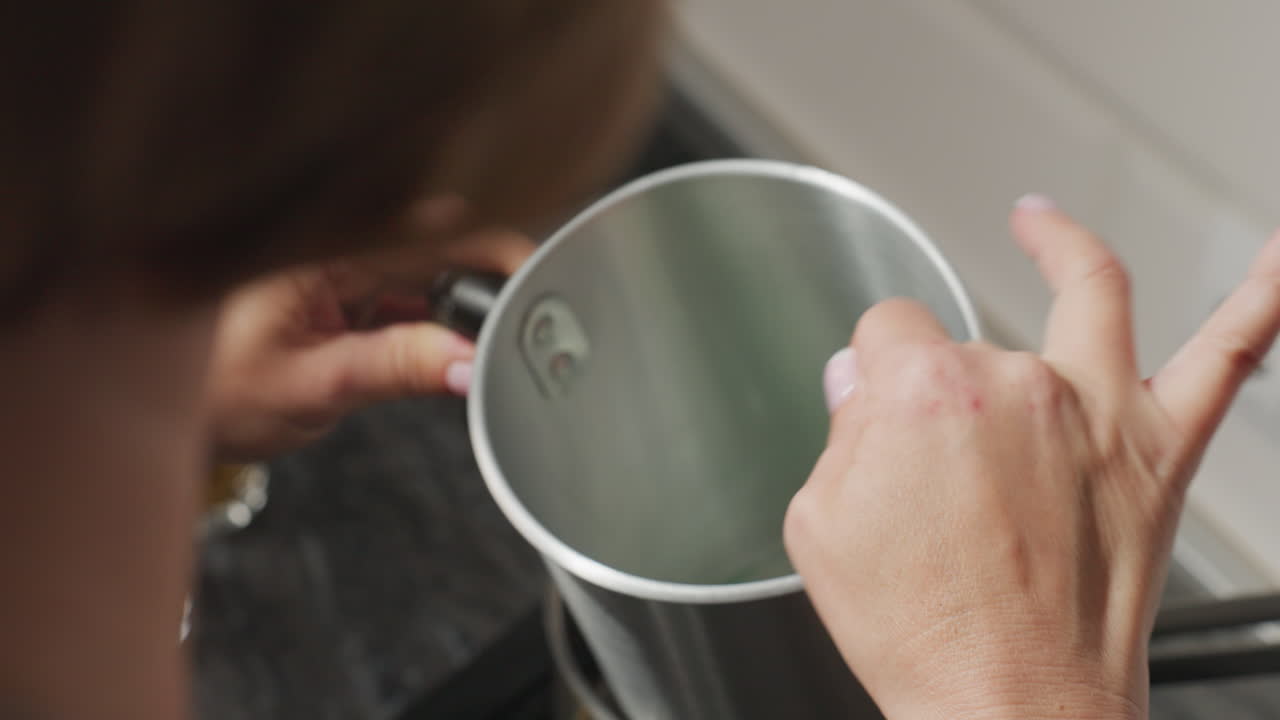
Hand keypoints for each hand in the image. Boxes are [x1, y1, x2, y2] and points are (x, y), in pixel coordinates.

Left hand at [206, 217, 532, 460]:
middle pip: (449, 242)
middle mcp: (343, 243)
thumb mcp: (313, 386)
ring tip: (495, 346)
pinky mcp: (356, 290)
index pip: (437, 229)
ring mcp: (351, 265)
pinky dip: (446, 321)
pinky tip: (456, 353)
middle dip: (496, 282)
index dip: (498, 251)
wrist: (173, 408)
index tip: (539, 285)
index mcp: (329, 245)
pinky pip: (420, 291)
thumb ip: (395, 369)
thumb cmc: (215, 391)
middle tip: (532, 329)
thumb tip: (470, 365)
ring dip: (473, 304)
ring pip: (440, 267)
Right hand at [784, 197, 1279, 719]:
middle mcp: (1016, 384)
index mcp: (925, 394)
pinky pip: (1230, 351)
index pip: (889, 329)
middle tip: (934, 469)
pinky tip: (1275, 253)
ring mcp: (1096, 410)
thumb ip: (839, 436)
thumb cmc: (923, 635)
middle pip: (967, 336)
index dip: (875, 368)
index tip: (879, 405)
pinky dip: (1263, 291)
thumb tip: (858, 383)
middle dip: (937, 383)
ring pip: (1088, 294)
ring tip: (1039, 227)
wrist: (1006, 714)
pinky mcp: (1160, 450)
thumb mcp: (820, 531)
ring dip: (1063, 247)